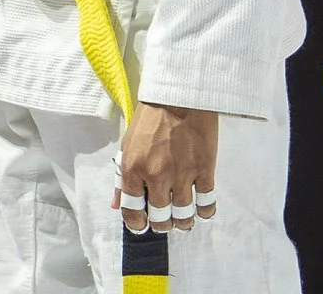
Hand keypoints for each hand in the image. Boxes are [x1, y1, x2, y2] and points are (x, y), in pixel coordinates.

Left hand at [115, 103, 217, 232]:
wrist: (179, 97)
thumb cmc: (150, 118)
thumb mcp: (127, 145)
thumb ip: (121, 177)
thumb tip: (115, 204)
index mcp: (133, 169)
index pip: (131, 209)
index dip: (135, 223)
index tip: (140, 226)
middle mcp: (156, 177)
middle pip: (160, 217)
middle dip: (161, 224)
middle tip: (163, 220)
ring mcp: (182, 175)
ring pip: (183, 215)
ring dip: (182, 222)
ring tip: (182, 219)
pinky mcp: (204, 171)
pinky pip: (206, 203)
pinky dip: (204, 212)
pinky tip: (201, 209)